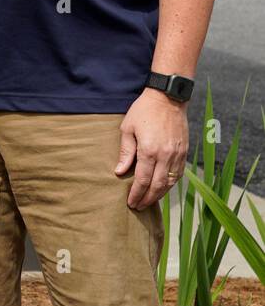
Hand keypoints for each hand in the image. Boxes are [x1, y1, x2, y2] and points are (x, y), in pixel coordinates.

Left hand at [115, 87, 189, 209]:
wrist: (168, 98)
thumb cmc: (143, 111)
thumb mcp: (127, 129)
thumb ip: (125, 152)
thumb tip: (120, 172)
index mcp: (150, 150)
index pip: (143, 180)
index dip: (137, 193)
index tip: (131, 202)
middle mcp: (166, 155)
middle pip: (158, 185)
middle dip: (148, 198)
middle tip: (138, 207)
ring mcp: (178, 154)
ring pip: (170, 182)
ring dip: (160, 194)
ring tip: (149, 201)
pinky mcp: (185, 151)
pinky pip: (178, 173)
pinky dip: (170, 184)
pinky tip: (162, 188)